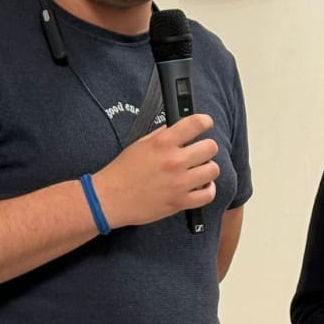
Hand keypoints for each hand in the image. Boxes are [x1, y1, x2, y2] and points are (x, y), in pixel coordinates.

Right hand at [94, 113, 219, 229]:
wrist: (110, 198)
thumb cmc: (122, 171)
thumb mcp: (140, 144)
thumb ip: (162, 135)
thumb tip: (179, 128)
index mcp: (163, 143)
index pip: (196, 123)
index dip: (205, 122)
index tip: (206, 124)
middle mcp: (173, 160)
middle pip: (210, 147)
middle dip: (207, 148)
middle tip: (200, 152)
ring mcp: (179, 183)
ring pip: (213, 170)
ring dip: (208, 168)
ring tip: (200, 170)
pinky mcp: (180, 202)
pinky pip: (208, 195)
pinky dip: (208, 189)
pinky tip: (202, 186)